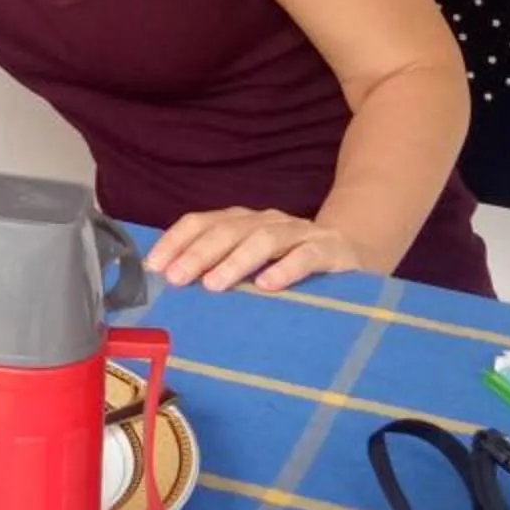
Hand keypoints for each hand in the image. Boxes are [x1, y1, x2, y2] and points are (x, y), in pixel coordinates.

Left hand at [147, 207, 371, 293]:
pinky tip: (268, 285)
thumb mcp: (251, 264)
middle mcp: (266, 221)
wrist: (354, 249)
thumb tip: (170, 288)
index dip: (176, 241)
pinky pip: (306, 255)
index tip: (155, 266)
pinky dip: (286, 269)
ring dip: (235, 261)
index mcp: (241, 222)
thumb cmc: (289, 263)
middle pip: (227, 230)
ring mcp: (299, 232)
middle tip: (177, 278)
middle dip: (198, 253)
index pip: (201, 222)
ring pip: (263, 239)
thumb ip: (218, 269)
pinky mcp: (330, 249)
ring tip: (214, 285)